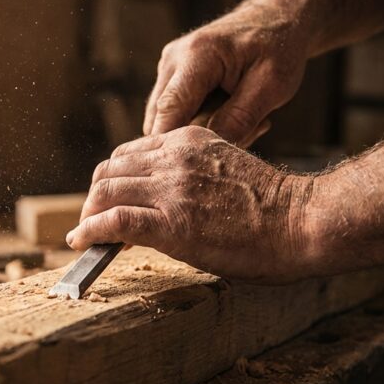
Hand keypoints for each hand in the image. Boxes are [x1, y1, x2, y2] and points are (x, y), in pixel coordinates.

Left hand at [66, 126, 316, 282]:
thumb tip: (172, 197)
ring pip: (106, 193)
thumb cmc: (274, 206)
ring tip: (85, 234)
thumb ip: (195, 173)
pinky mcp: (170, 223)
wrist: (301, 221)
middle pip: (110, 170)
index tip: (111, 198)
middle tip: (92, 218)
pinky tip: (82, 242)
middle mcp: (173, 159)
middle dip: (95, 196)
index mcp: (189, 140)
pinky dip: (90, 232)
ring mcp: (170, 189)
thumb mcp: (227, 168)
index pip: (130, 152)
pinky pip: (114, 222)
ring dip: (89, 214)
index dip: (114, 178)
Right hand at [144, 8, 309, 144]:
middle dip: (196, 140)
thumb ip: (239, 118)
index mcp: (196, 55)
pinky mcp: (171, 76)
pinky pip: (174, 113)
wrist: (277, 18)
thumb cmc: (280, 47)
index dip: (174, 145)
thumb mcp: (272, 85)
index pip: (169, 110)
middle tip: (249, 132)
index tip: (193, 169)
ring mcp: (167, 67)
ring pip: (166, 120)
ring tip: (244, 120)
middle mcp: (172, 59)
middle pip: (163, 120)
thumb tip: (207, 151)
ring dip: (199, 132)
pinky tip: (231, 114)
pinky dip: (199, 123)